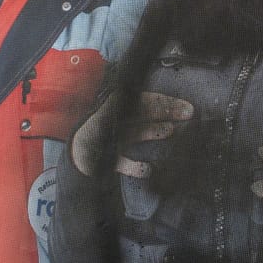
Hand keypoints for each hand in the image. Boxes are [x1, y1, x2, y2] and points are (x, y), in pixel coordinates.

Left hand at [70, 90, 192, 177]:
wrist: (74, 165)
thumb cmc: (89, 139)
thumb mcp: (106, 118)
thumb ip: (121, 105)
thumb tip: (138, 91)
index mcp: (114, 109)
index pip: (144, 101)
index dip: (166, 104)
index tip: (187, 109)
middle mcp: (113, 122)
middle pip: (143, 115)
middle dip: (165, 115)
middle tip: (188, 117)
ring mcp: (110, 141)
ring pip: (137, 133)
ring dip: (154, 132)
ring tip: (171, 133)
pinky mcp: (106, 161)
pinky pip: (124, 161)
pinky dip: (135, 166)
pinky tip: (146, 170)